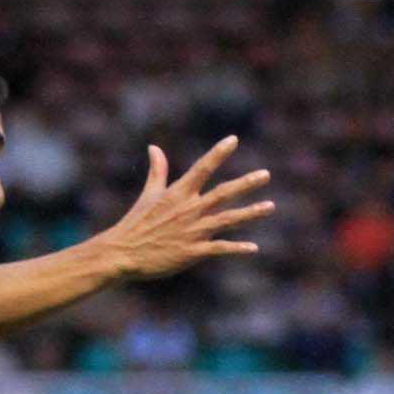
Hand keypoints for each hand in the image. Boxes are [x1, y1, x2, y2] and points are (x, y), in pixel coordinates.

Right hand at [99, 138, 274, 279]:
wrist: (123, 253)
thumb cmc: (136, 223)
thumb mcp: (149, 195)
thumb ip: (157, 171)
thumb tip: (154, 147)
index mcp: (178, 194)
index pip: (202, 168)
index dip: (218, 153)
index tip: (233, 140)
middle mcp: (189, 209)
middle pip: (223, 193)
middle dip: (246, 183)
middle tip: (266, 174)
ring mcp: (192, 231)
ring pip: (227, 219)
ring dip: (250, 213)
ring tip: (270, 207)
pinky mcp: (192, 252)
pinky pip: (219, 248)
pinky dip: (236, 248)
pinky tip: (253, 248)